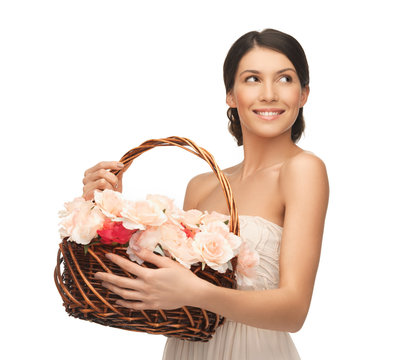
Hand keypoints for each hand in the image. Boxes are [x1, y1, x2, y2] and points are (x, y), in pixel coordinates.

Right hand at [82, 161, 128, 199]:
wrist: (107, 208)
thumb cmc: (109, 193)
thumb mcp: (115, 181)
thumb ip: (120, 171)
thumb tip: (129, 161)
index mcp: (91, 172)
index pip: (101, 164)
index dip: (112, 164)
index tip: (122, 165)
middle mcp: (86, 178)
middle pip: (101, 172)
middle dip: (113, 178)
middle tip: (116, 184)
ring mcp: (85, 187)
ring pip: (102, 181)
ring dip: (110, 187)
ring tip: (110, 192)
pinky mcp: (86, 196)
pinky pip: (100, 191)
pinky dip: (106, 193)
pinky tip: (106, 196)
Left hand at [95, 248, 209, 310]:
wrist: (193, 293)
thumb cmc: (182, 276)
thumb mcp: (167, 262)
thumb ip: (150, 256)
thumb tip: (136, 247)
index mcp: (149, 275)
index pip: (127, 266)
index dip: (116, 260)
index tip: (106, 256)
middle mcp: (145, 288)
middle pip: (121, 283)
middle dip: (107, 278)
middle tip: (96, 275)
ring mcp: (147, 298)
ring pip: (125, 295)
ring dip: (113, 290)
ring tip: (104, 285)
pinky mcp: (151, 306)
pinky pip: (134, 306)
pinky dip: (124, 303)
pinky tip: (117, 300)